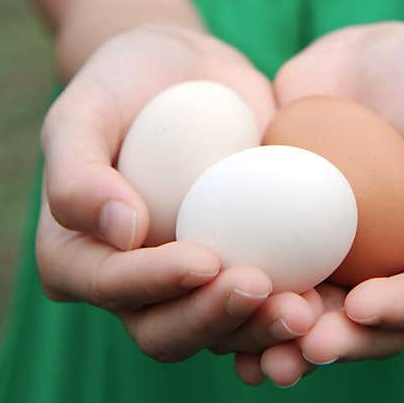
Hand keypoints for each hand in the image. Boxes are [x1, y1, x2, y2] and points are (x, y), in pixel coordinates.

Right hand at [36, 24, 319, 363]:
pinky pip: (262, 308)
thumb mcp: (81, 109)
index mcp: (75, 259)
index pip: (112, 287)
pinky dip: (290, 314)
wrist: (179, 69)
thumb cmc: (117, 83)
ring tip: (307, 310)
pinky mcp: (237, 268)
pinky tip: (327, 302)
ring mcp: (186, 285)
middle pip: (166, 330)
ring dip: (261, 333)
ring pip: (219, 333)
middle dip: (216, 320)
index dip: (156, 284)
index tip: (205, 260)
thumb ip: (77, 171)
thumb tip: (122, 234)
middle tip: (268, 292)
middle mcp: (130, 286)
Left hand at [223, 23, 403, 386]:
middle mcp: (386, 278)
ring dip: (278, 340)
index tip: (360, 307)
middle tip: (297, 347)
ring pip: (307, 317)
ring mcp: (332, 262)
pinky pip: (263, 274)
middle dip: (330, 345)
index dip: (394, 316)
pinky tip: (210, 301)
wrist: (376, 56)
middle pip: (360, 329)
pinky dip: (238, 296)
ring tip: (250, 350)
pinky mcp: (283, 239)